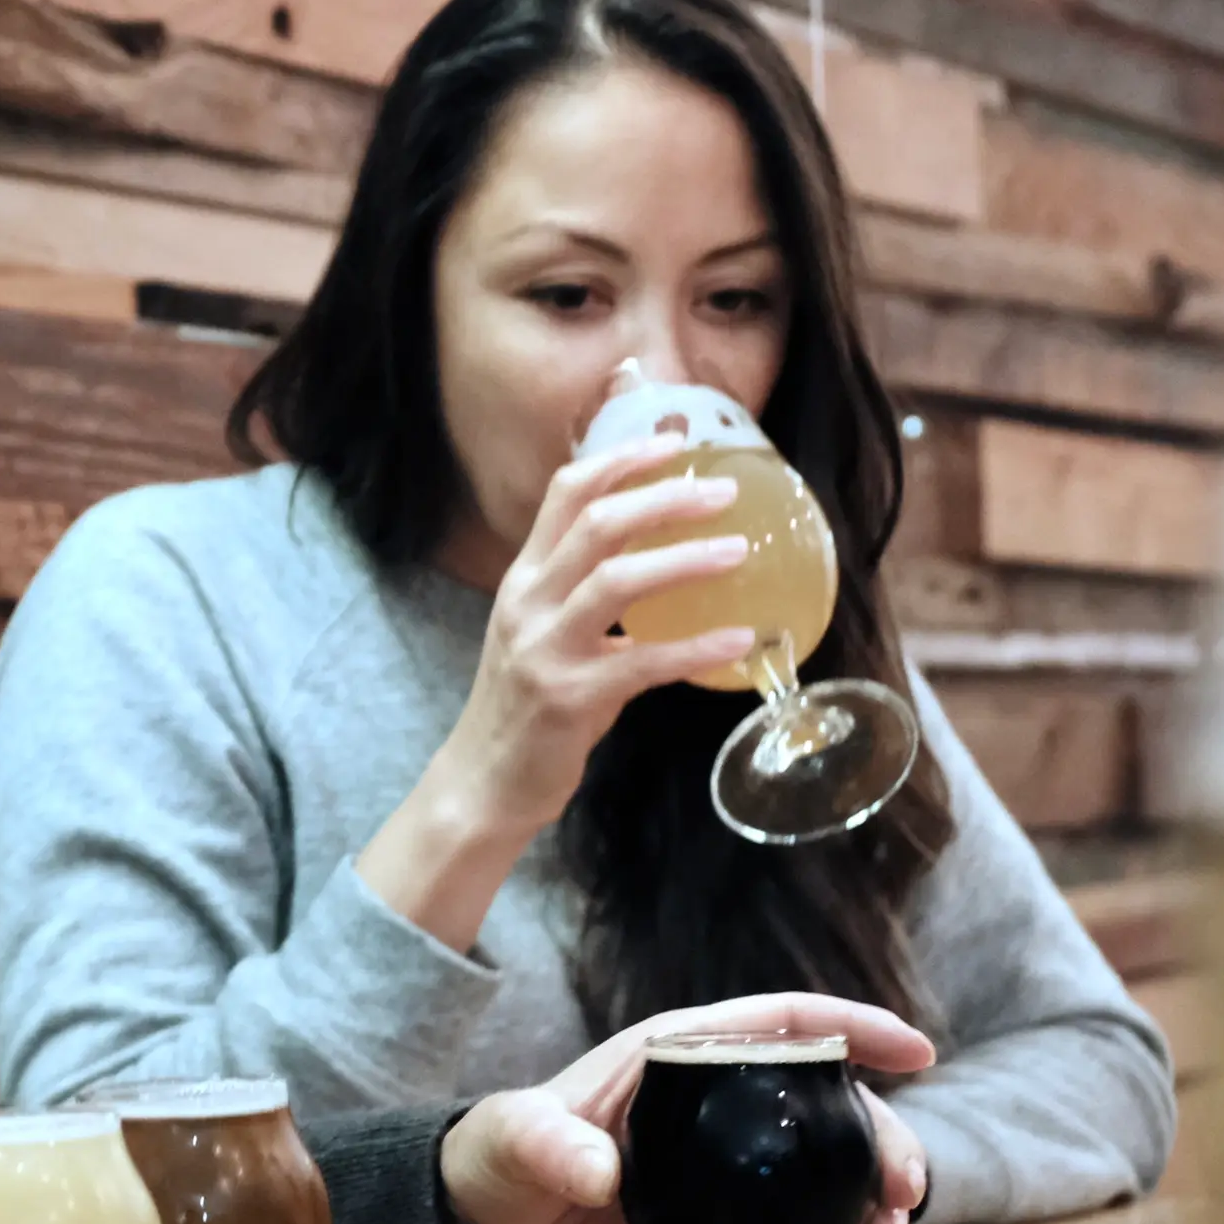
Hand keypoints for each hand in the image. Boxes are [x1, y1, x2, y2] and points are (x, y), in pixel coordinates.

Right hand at [359, 437, 769, 949]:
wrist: (483, 782)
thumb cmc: (527, 707)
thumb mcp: (544, 633)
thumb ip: (585, 594)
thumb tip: (661, 557)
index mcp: (523, 579)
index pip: (566, 494)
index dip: (621, 460)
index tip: (674, 441)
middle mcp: (527, 602)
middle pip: (596, 524)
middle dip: (663, 498)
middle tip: (724, 492)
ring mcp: (544, 649)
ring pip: (616, 581)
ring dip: (684, 560)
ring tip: (740, 553)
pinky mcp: (568, 698)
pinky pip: (643, 662)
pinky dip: (695, 648)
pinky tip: (738, 640)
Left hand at [439, 994, 935, 1223]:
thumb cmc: (495, 1157)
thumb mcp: (516, 1139)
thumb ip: (552, 1146)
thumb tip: (601, 1173)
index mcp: (676, 1053)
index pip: (781, 1022)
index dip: (852, 1025)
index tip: (916, 1048)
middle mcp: (713, 1099)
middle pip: (822, 1100)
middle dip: (881, 1133)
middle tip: (906, 1186)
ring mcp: (720, 1163)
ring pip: (819, 1161)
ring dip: (869, 1190)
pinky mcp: (715, 1219)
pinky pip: (790, 1220)